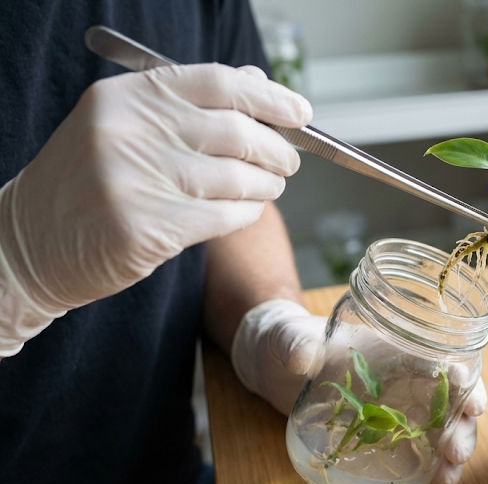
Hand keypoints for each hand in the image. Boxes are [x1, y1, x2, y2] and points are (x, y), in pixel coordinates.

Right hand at [0, 64, 311, 355]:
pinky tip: (246, 210)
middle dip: (277, 149)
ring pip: (239, 177)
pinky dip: (247, 212)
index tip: (300, 113)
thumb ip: (189, 104)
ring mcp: (138, 181)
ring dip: (266, 185)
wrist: (31, 242)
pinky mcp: (150, 228)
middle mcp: (130, 132)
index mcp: (127, 97)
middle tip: (288, 161)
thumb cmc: (90, 181)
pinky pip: (227, 216)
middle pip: (238, 132)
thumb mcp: (126, 126)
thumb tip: (259, 83)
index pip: (219, 84)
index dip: (270, 98)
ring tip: (268, 187)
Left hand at [231, 299, 485, 483]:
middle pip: (450, 399)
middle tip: (456, 450)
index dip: (462, 376)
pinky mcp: (382, 434)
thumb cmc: (289, 341)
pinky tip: (437, 483)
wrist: (276, 365)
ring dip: (454, 450)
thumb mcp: (290, 338)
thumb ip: (297, 344)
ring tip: (450, 474)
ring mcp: (397, 408)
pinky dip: (432, 467)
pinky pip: (418, 451)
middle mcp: (405, 379)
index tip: (469, 395)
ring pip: (442, 428)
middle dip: (462, 425)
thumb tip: (303, 357)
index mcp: (394, 348)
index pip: (440, 357)